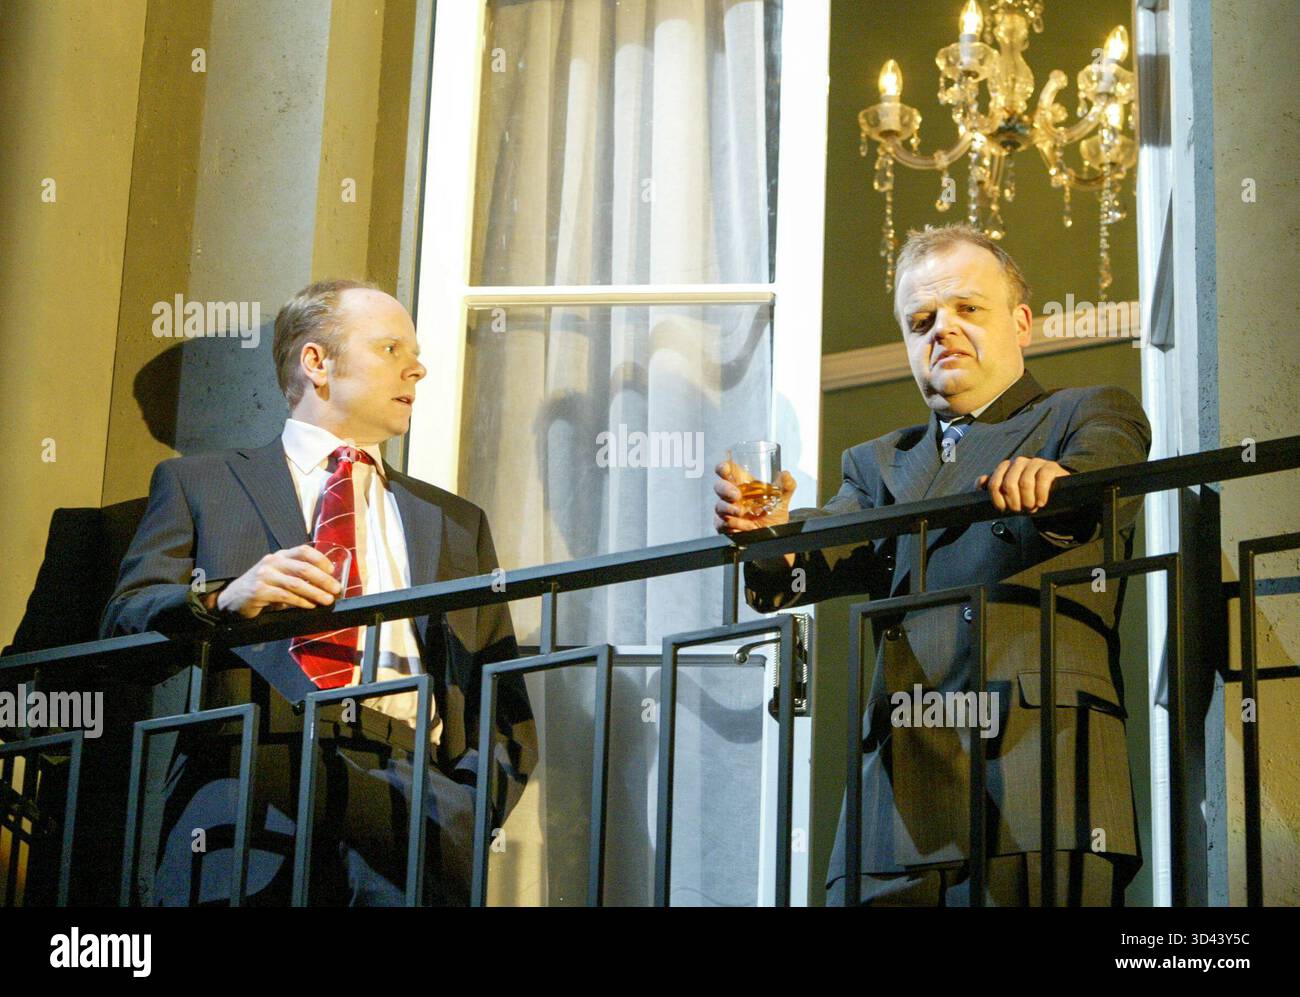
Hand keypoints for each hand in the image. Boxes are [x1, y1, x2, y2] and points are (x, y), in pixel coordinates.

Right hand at [213, 544, 341, 619]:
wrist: (233, 599)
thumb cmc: (262, 587)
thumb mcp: (279, 576)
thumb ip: (296, 576)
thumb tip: (325, 586)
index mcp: (280, 555)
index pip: (304, 551)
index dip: (320, 559)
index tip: (332, 571)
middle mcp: (273, 562)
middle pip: (304, 568)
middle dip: (323, 579)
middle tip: (336, 589)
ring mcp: (265, 575)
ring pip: (296, 583)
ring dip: (315, 593)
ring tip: (327, 600)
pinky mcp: (259, 590)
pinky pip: (285, 596)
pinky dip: (300, 602)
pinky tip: (310, 606)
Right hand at [714, 461, 797, 568]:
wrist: (774, 534)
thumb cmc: (773, 513)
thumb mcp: (782, 499)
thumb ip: (787, 486)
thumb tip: (786, 474)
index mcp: (743, 484)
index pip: (728, 471)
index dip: (723, 468)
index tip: (725, 468)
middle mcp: (733, 496)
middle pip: (719, 487)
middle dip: (724, 489)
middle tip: (736, 495)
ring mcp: (728, 511)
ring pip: (719, 506)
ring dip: (728, 509)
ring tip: (740, 512)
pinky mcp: (726, 526)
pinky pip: (721, 524)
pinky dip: (733, 525)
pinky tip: (746, 526)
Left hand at [977, 456, 1068, 513]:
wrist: (1054, 491)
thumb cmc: (1027, 493)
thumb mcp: (1009, 493)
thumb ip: (991, 487)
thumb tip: (980, 483)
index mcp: (1005, 467)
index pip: (994, 484)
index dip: (998, 501)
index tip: (1005, 510)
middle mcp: (1018, 462)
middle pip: (1009, 485)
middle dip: (1014, 503)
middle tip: (1021, 511)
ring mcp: (1034, 462)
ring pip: (1025, 483)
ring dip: (1028, 501)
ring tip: (1031, 508)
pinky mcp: (1050, 466)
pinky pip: (1042, 479)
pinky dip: (1040, 494)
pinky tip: (1041, 503)